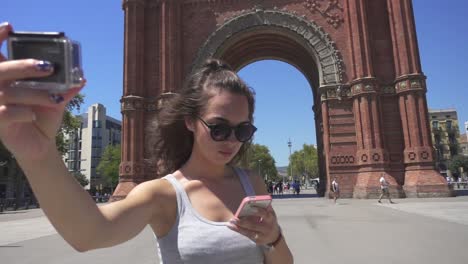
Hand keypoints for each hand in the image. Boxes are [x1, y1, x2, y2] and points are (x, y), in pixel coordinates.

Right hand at [0, 22, 84, 160]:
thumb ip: (65, 87)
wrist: (41, 145)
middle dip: (24, 65)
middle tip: (47, 66)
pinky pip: (6, 112)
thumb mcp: (56, 100)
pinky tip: (34, 116)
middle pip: (1, 69)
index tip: (10, 28)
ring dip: (35, 93)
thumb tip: (81, 77)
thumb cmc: (44, 118)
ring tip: (55, 98)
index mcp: (9, 78)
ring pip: (8, 91)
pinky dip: (24, 112)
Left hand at [227, 206, 280, 244]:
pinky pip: (246, 235)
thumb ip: (265, 207)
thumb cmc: (269, 221)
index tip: (251, 207)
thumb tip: (256, 199)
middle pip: (254, 225)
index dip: (259, 211)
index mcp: (270, 219)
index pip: (265, 214)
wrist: (274, 236)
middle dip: (243, 222)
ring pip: (248, 232)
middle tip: (234, 218)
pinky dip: (238, 230)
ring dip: (238, 227)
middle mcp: (266, 228)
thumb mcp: (271, 214)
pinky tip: (230, 226)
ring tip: (230, 222)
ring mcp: (261, 235)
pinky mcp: (257, 240)